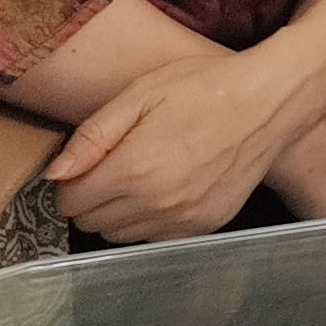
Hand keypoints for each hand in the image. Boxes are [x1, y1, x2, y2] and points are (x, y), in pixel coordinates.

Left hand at [45, 49, 302, 243]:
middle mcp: (155, 203)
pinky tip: (167, 188)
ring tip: (140, 176)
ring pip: (120, 235)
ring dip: (118, 212)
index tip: (90, 161)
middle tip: (113, 165)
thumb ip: (92, 135)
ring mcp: (183, 219)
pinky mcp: (205, 225)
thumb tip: (55, 174)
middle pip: (91, 222)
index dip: (71, 179)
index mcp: (133, 169)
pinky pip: (155, 237)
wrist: (270, 101)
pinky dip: (150, 220)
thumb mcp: (141, 93)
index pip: (69, 200)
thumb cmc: (203, 88)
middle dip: (92, 197)